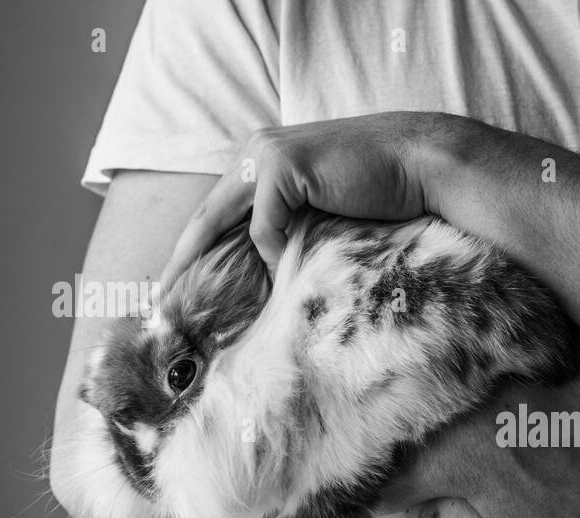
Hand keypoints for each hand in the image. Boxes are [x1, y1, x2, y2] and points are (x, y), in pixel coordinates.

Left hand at [159, 111, 464, 287]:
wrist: (417, 165)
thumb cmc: (379, 192)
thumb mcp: (320, 212)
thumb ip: (288, 228)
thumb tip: (264, 272)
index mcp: (261, 160)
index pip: (218, 212)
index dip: (194, 250)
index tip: (177, 286)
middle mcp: (256, 152)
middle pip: (206, 215)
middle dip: (182, 260)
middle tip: (161, 301)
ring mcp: (268, 154)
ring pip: (227, 221)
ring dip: (221, 265)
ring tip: (203, 303)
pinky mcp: (285, 166)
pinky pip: (265, 225)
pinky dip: (273, 251)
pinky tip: (286, 266)